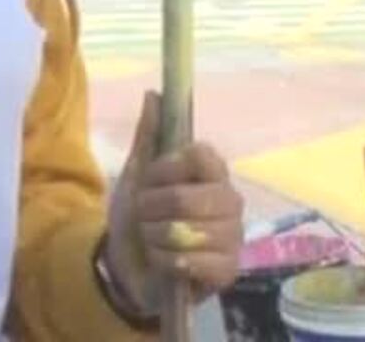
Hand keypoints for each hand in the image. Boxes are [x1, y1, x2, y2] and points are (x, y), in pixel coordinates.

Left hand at [103, 92, 244, 310]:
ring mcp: (233, 236)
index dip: (167, 169)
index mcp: (212, 173)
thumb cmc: (139, 216)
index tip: (151, 180)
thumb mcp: (136, 176)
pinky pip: (190, 260)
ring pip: (184, 231)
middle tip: (146, 215)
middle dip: (151, 209)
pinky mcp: (228, 270)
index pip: (201, 155)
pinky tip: (168, 262)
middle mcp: (230, 201)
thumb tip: (153, 93)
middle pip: (185, 196)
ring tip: (155, 239)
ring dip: (154, 237)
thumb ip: (149, 136)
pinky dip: (166, 261)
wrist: (130, 266)